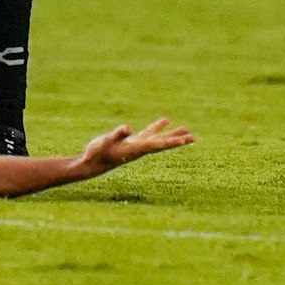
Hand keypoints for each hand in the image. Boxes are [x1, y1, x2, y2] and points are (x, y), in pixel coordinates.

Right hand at [77, 117, 194, 174]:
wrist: (91, 164)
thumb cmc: (96, 154)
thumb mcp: (104, 143)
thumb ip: (116, 135)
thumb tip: (127, 128)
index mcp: (135, 149)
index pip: (156, 145)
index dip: (170, 142)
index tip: (183, 141)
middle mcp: (139, 148)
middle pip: (162, 143)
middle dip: (177, 140)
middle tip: (193, 138)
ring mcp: (136, 145)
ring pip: (158, 138)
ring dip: (172, 134)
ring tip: (186, 130)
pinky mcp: (131, 141)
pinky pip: (149, 132)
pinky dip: (158, 126)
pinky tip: (166, 120)